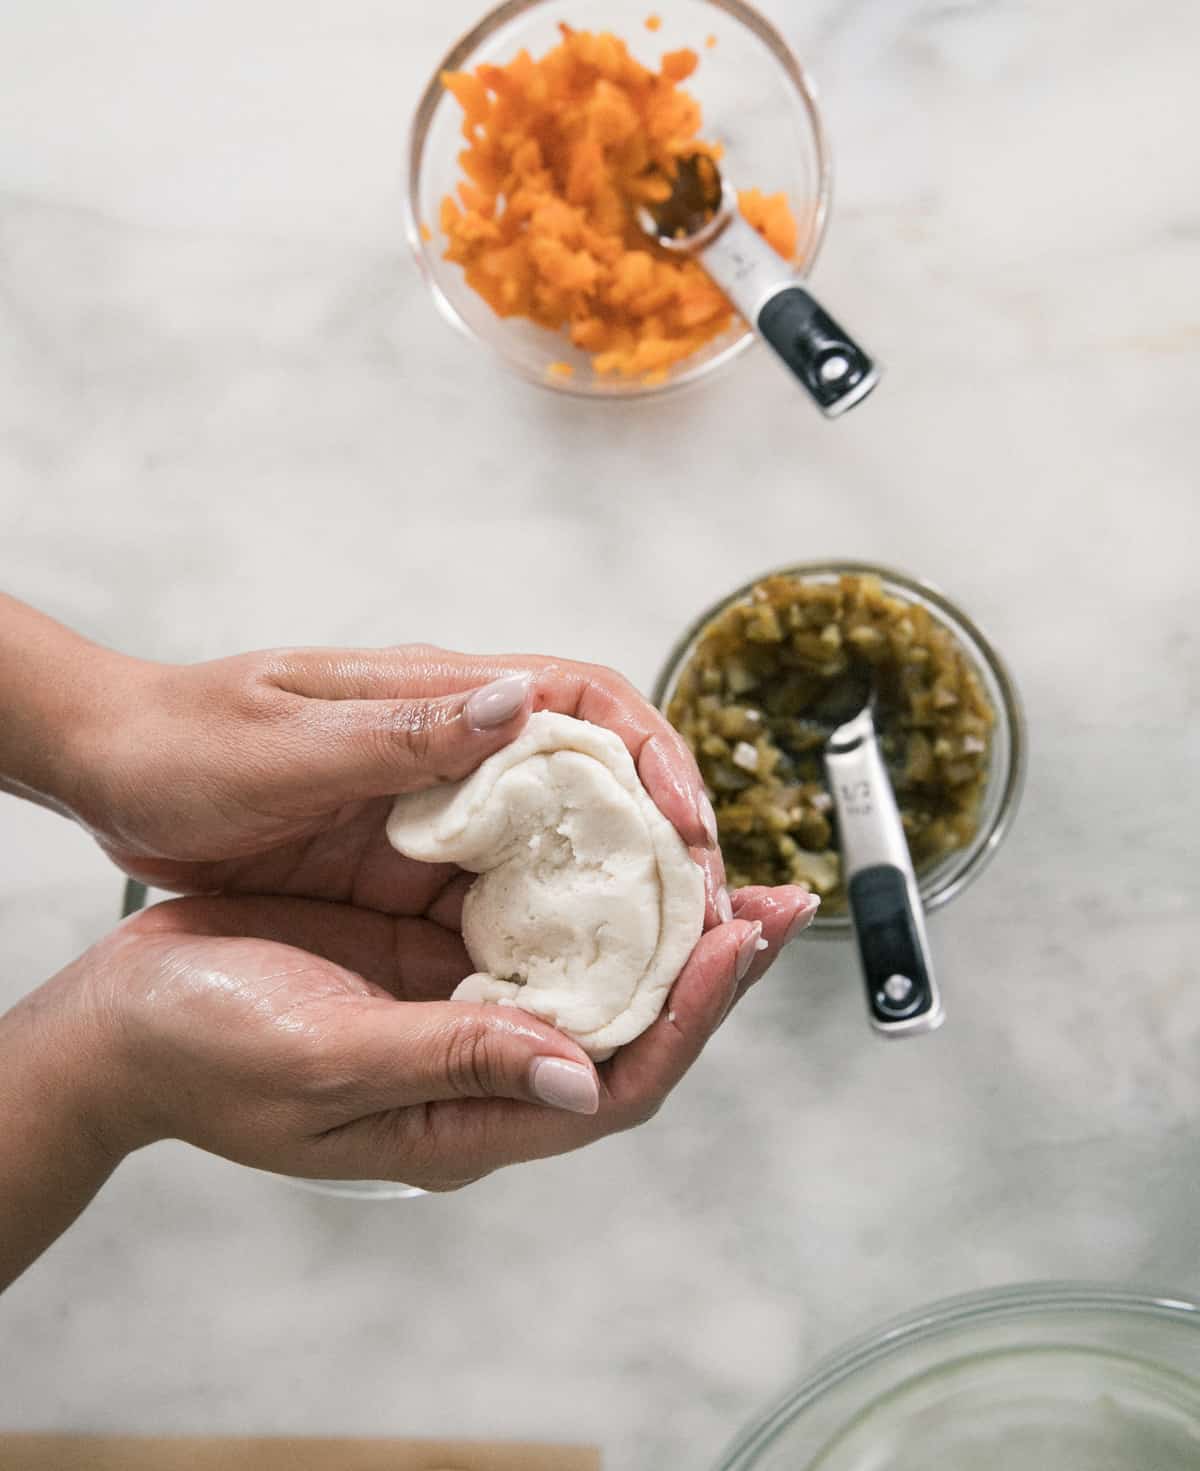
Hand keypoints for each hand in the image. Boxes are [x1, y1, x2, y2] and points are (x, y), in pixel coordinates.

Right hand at [11, 890, 811, 1192]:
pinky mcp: (432, 956)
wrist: (123, 1015)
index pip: (615, 1083)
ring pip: (590, 973)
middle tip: (780, 903)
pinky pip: (529, 922)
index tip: (743, 942)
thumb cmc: (205, 1051)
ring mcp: (460, 1008)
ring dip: (658, 920)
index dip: (689, 1018)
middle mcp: (480, 1068)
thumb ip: (453, 1066)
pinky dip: (582, 885)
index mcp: (463, 1121)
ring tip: (724, 862)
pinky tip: (615, 837)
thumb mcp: (325, 1065)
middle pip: (626, 1029)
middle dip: (706, 966)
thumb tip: (581, 1074)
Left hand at [70, 643, 729, 919]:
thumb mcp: (287, 745)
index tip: (690, 835)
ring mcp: (435, 809)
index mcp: (439, 698)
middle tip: (708, 924)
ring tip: (661, 969)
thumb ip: (402, 733)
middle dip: (662, 845)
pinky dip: (543, 936)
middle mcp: (455, 748)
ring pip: (557, 847)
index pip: (589, 705)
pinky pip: (500, 897)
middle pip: (596, 784)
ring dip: (614, 900)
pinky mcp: (408, 862)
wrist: (110, 774)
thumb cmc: (185, 745)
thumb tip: (523, 704)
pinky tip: (565, 990)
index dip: (657, 760)